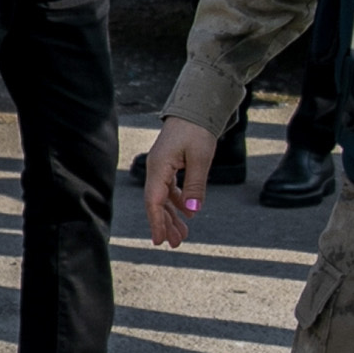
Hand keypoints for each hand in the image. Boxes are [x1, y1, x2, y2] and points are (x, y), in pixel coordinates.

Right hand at [140, 117, 217, 246]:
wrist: (194, 108)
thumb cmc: (196, 130)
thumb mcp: (200, 159)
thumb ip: (195, 186)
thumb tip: (193, 212)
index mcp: (158, 167)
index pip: (153, 201)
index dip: (156, 223)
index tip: (159, 241)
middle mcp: (155, 169)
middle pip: (156, 203)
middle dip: (165, 224)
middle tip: (176, 244)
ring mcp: (161, 167)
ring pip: (163, 198)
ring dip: (172, 216)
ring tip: (182, 234)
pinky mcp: (168, 165)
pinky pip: (169, 189)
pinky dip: (177, 202)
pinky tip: (187, 213)